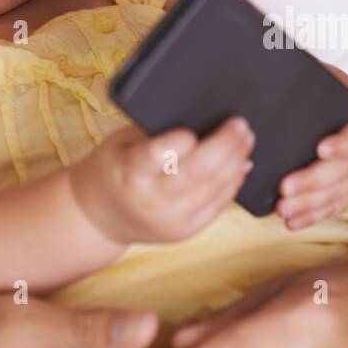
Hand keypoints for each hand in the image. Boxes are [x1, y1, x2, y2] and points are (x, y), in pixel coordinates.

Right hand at [68, 117, 254, 246]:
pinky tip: (242, 164)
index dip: (180, 141)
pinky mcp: (186, 230)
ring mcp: (171, 219)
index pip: (159, 156)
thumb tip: (200, 116)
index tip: (195, 127)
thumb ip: (155, 133)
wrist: (100, 216)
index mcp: (130, 171)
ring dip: (235, 162)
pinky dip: (233, 183)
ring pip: (213, 189)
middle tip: (240, 124)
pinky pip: (217, 206)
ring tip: (247, 139)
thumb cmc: (113, 167)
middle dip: (224, 146)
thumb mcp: (122, 142)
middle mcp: (152, 199)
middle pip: (197, 172)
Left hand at [275, 65, 347, 229]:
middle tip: (285, 187)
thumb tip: (264, 44)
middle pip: (344, 171)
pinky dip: (313, 215)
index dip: (342, 144)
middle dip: (314, 181)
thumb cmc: (315, 85)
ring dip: (310, 204)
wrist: (329, 100)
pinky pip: (332, 206)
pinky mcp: (344, 188)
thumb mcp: (313, 73)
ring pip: (338, 193)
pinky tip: (292, 221)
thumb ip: (293, 66)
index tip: (321, 148)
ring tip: (283, 209)